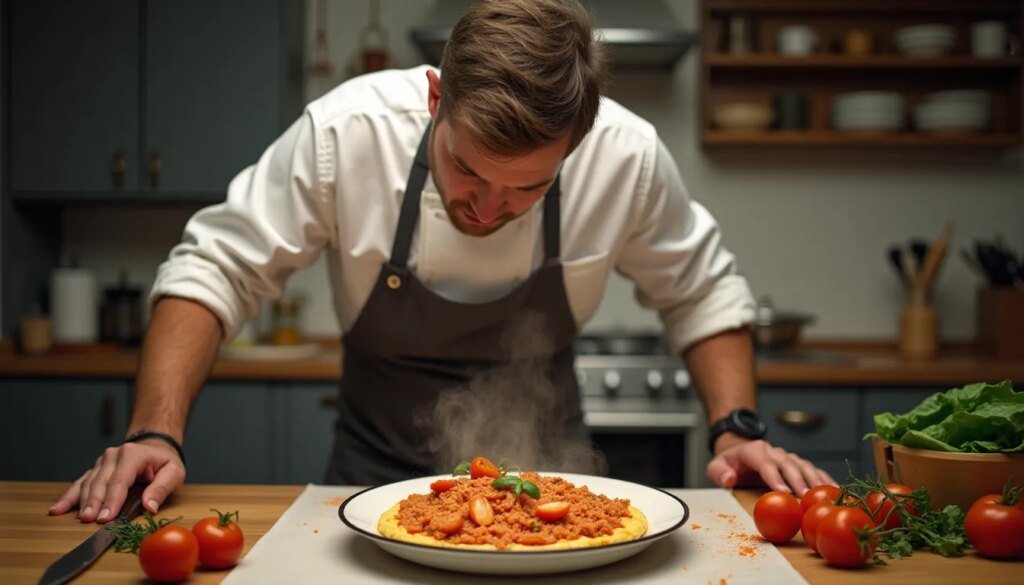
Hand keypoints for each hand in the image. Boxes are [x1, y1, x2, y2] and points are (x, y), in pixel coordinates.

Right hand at [48, 440, 185, 522]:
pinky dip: (69, 497)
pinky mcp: (95, 470)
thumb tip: (150, 507)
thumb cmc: (164, 462)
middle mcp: (113, 456)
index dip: (112, 500)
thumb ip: (162, 489)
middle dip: (94, 503)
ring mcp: (101, 463)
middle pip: (100, 483)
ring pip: (88, 484)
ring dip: (82, 502)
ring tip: (78, 518)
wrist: (155, 447)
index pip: (119, 480)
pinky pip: (80, 483)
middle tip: (89, 520)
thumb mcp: (174, 472)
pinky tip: (57, 509)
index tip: (105, 517)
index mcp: (132, 455)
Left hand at [706, 437, 835, 496]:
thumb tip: (730, 479)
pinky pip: (813, 469)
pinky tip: (835, 489)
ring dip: (815, 480)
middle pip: (788, 464)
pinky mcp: (797, 463)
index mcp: (754, 450)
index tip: (784, 492)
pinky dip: (824, 478)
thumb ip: (718, 472)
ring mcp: (787, 456)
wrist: (739, 450)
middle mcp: (774, 451)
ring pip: (804, 465)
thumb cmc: (729, 462)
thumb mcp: (715, 466)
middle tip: (806, 497)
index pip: (765, 463)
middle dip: (798, 480)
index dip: (775, 476)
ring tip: (824, 494)